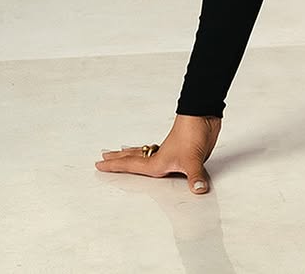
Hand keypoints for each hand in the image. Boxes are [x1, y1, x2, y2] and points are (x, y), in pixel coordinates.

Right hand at [95, 114, 221, 195]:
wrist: (205, 113)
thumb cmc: (193, 132)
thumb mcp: (193, 159)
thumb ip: (195, 177)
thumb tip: (198, 191)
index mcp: (157, 162)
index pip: (130, 165)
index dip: (114, 165)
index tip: (99, 164)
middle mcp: (160, 157)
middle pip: (134, 157)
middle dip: (119, 158)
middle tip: (105, 156)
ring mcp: (171, 152)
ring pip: (146, 154)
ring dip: (133, 154)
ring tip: (123, 152)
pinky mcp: (182, 150)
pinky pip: (161, 153)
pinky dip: (153, 153)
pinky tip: (158, 154)